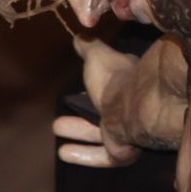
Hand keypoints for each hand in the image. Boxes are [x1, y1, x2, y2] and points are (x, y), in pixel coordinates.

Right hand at [52, 37, 140, 166]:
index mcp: (127, 84)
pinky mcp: (123, 151)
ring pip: (100, 135)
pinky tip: (64, 153)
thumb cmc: (115, 78)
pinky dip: (84, 155)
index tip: (76, 92)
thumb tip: (81, 36)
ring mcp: (127, 131)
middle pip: (102, 115)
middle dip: (82, 117)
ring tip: (57, 129)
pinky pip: (102, 155)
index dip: (92, 89)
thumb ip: (88, 46)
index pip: (109, 87)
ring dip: (79, 133)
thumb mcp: (97, 55)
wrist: (134, 107)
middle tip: (59, 119)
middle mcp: (129, 108)